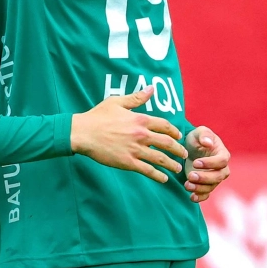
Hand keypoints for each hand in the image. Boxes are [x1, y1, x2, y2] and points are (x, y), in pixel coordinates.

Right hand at [70, 89, 188, 184]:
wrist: (83, 133)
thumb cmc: (97, 116)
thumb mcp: (117, 102)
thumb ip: (136, 98)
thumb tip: (151, 88)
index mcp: (140, 119)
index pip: (165, 126)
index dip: (174, 132)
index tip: (178, 136)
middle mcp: (141, 134)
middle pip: (167, 143)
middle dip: (178, 150)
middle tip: (183, 154)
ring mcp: (135, 149)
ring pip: (160, 159)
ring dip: (171, 164)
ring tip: (177, 168)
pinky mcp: (128, 162)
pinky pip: (147, 170)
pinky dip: (158, 175)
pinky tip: (164, 179)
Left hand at [183, 126, 229, 201]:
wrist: (191, 149)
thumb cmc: (197, 139)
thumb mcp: (199, 132)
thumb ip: (204, 135)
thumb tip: (208, 143)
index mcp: (222, 154)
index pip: (221, 161)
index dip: (210, 163)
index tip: (196, 162)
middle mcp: (221, 168)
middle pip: (218, 176)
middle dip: (204, 178)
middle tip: (190, 176)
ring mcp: (214, 178)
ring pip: (212, 186)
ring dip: (200, 188)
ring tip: (186, 185)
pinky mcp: (206, 185)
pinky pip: (207, 194)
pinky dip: (200, 197)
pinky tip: (191, 197)